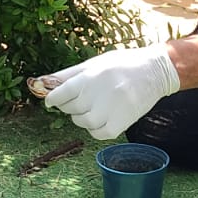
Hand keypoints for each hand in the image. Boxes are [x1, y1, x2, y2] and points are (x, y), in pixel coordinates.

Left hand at [42, 44, 179, 139]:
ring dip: (82, 117)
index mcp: (90, 76)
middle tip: (79, 99)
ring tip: (92, 107)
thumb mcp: (94, 63)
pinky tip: (101, 118)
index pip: (61, 93)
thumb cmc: (121, 65)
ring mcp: (111, 110)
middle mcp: (99, 94)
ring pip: (83, 122)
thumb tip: (42, 81)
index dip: (53, 98)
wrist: (155, 71)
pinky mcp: (121, 123)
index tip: (51, 100)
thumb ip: (68, 74)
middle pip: (71, 108)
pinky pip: (98, 133)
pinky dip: (95, 129)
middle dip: (70, 105)